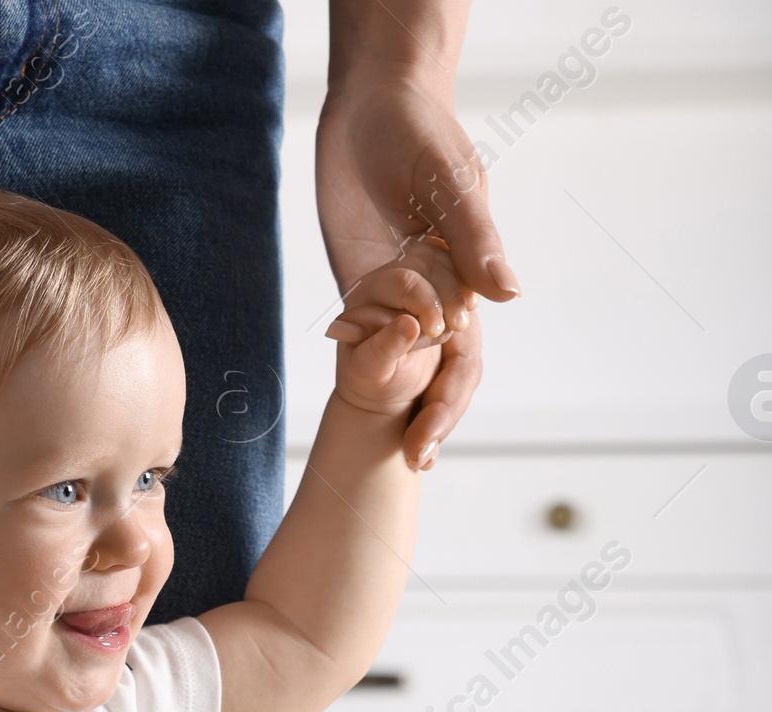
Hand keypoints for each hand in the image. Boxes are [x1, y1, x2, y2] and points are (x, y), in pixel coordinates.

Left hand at [316, 74, 520, 464]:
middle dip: (429, 419)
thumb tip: (507, 297)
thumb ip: (476, 241)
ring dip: (393, 403)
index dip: (450, 397)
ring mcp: (396, 294)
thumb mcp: (453, 186)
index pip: (465, 353)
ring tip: (391, 449)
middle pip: (437, 373)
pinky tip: (347, 376)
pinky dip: (357, 355)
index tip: (428, 433)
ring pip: (399, 362)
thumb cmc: (427, 138)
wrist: (374, 109)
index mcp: (470, 281)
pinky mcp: (358, 283)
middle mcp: (437, 296)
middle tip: (415, 458)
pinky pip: (360, 331)